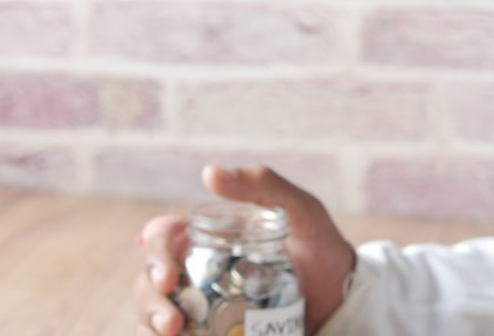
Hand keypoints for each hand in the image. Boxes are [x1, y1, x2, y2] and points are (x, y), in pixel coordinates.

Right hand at [134, 165, 355, 335]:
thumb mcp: (302, 211)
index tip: (167, 274)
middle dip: (150, 298)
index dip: (154, 254)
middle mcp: (194, 272)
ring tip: (174, 334)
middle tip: (171, 322)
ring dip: (151, 324)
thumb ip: (264, 185)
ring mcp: (201, 307)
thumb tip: (208, 173)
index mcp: (205, 239)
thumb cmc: (321, 249)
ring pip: (152, 315)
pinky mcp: (210, 333)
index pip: (160, 240)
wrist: (344, 300)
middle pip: (149, 281)